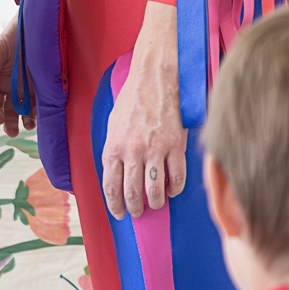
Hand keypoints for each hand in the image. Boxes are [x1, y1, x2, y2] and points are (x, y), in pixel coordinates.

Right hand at [0, 17, 33, 137]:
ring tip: (27, 126)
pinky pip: (39, 105)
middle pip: (7, 110)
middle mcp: (10, 88)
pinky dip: (38, 113)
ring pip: (23, 111)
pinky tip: (38, 118)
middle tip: (11, 131)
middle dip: (8, 122)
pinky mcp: (42, 88)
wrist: (37, 25)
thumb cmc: (15, 35)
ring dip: (23, 121)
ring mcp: (26, 89)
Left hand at [101, 1, 186, 218]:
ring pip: (155, 190)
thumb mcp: (112, 123)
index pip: (111, 186)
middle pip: (133, 192)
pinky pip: (177, 178)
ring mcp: (155, 150)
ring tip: (155, 203)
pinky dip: (175, 188)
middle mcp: (133, 151)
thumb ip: (113, 148)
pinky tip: (172, 189)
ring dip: (155, 202)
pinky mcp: (176, 145)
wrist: (155, 77)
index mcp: (114, 146)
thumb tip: (116, 173)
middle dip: (135, 207)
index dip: (115, 204)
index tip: (119, 213)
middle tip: (138, 211)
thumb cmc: (132, 98)